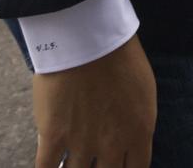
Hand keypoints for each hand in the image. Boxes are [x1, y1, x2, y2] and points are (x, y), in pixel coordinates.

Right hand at [31, 34, 155, 167]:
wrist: (89, 37)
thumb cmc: (120, 56)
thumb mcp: (142, 92)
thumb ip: (135, 122)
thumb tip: (128, 138)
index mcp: (139, 132)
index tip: (117, 165)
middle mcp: (113, 144)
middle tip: (93, 161)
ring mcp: (82, 143)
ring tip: (71, 163)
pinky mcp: (54, 137)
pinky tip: (49, 167)